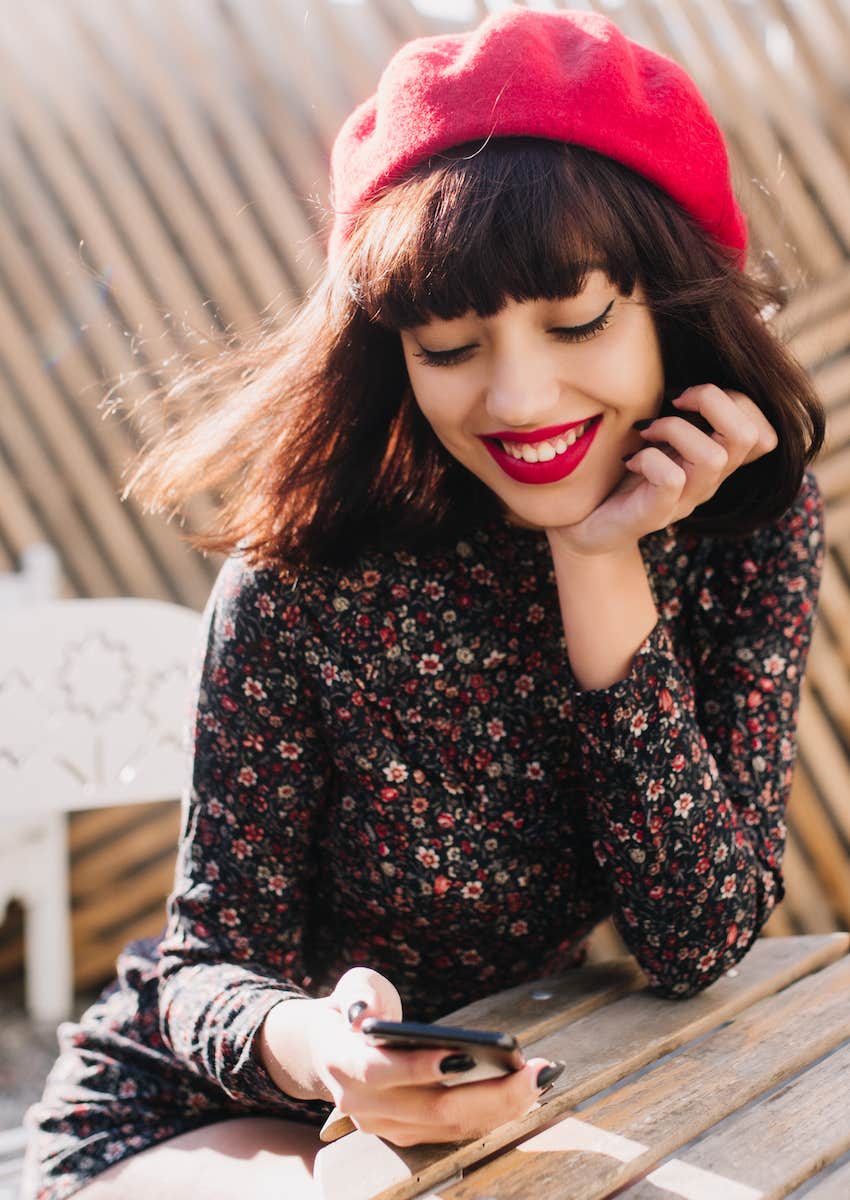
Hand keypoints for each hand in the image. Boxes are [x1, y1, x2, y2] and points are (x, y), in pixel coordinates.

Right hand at [309, 967, 559, 1146]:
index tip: (463, 1056)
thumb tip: (368, 1012)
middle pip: (431, 1109)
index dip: (418, 1068)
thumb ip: (358, 993)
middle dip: (489, 1094)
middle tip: (533, 1072)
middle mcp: (362, 1104)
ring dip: (501, 1107)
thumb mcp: (351, 986)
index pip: (381, 1072)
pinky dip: (492, 1114)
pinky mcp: (407, 1133)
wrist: (327, 1050)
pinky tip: (526, 1092)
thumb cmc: (351, 1007)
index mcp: (342, 1061)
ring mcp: (386, 1125)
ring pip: (448, 1126)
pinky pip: (454, 1130)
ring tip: (541, 1078)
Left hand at [548, 385, 777, 557]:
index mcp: (714, 459)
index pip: (763, 431)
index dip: (736, 401)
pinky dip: (650, 459)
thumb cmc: (616, 472)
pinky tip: (631, 459)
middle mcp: (708, 481)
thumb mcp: (653, 434)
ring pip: (714, 457)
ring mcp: (685, 500)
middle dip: (712, 402)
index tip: (687, 397)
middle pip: (749, 436)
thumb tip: (677, 371)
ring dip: (675, 429)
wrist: (584, 526)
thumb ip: (675, 411)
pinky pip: (672, 479)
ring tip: (645, 432)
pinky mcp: (656, 515)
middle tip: (672, 402)